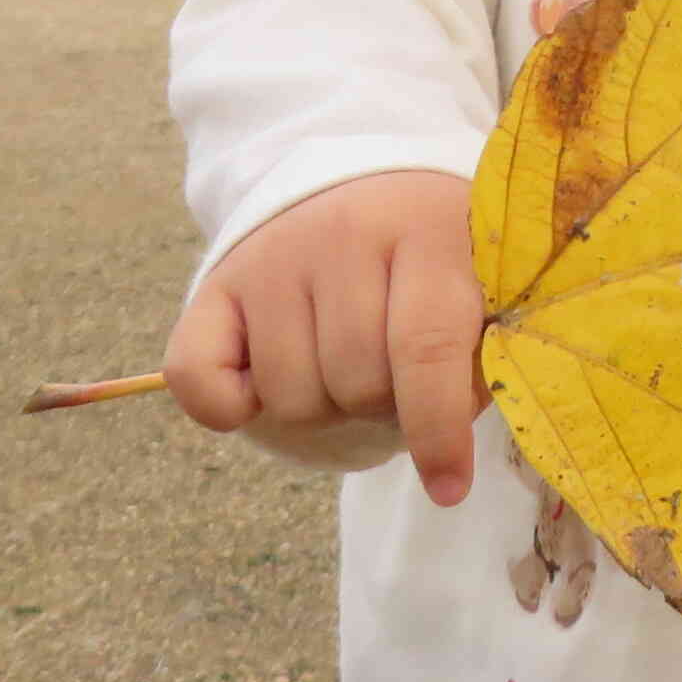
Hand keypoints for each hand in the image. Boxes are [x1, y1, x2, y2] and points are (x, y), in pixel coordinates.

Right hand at [162, 171, 485, 499]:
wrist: (366, 192)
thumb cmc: (436, 265)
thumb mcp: (481, 292)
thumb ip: (479, 357)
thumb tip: (451, 428)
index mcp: (429, 230)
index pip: (426, 346)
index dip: (437, 430)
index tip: (449, 489)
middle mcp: (345, 233)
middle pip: (357, 382)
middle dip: (382, 407)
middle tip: (392, 379)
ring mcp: (275, 255)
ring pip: (292, 395)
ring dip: (323, 409)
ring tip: (341, 366)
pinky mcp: (217, 281)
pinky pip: (199, 377)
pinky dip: (229, 408)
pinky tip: (261, 392)